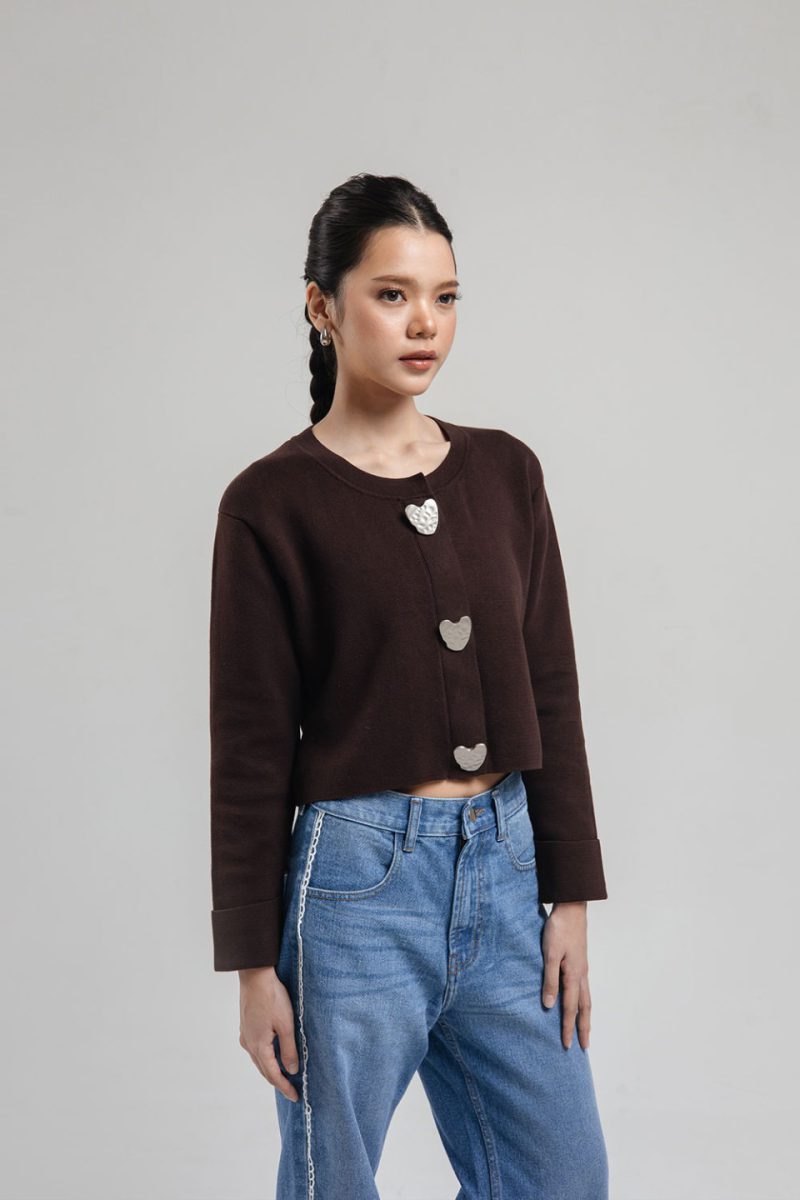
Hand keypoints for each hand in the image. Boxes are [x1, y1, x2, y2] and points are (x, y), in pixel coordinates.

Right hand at [238, 966, 299, 1101]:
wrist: (255, 976)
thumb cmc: (272, 998)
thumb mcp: (286, 1024)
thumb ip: (288, 1049)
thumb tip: (291, 1070)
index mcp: (258, 1046)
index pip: (273, 1074)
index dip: (284, 1087)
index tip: (295, 1097)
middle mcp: (248, 1044)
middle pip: (264, 1070)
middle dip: (277, 1082)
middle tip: (291, 1091)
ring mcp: (246, 1035)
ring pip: (259, 1060)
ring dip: (271, 1070)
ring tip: (284, 1076)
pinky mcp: (246, 1027)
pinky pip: (257, 1049)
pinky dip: (266, 1057)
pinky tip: (274, 1055)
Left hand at [541, 901, 591, 1050]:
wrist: (571, 908)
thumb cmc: (559, 930)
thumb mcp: (549, 955)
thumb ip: (550, 980)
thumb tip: (549, 1005)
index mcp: (574, 975)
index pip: (571, 1008)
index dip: (568, 1027)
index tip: (567, 1045)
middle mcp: (581, 975)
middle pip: (584, 1008)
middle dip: (583, 1028)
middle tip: (584, 1046)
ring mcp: (582, 968)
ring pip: (586, 999)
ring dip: (585, 1017)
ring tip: (585, 1030)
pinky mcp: (580, 962)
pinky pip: (583, 988)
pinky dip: (583, 1002)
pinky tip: (578, 1002)